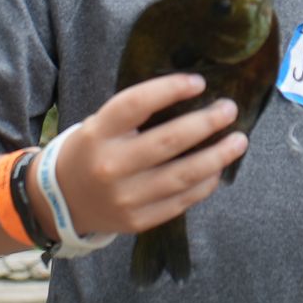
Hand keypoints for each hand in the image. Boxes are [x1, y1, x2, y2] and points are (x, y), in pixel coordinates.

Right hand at [49, 73, 246, 236]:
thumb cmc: (92, 151)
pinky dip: (205, 184)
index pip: (137, 103)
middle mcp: (111, 165)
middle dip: (207, 123)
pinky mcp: (138, 220)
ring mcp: (126, 197)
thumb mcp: (101, 124)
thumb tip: (192, 92)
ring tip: (238, 141)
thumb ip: (137, 113)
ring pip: (183, 175)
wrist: (63, 201)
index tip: (199, 83)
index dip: (170, 90)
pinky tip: (217, 169)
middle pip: (169, 141)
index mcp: (98, 133)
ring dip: (217, 157)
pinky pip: (181, 201)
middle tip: (230, 110)